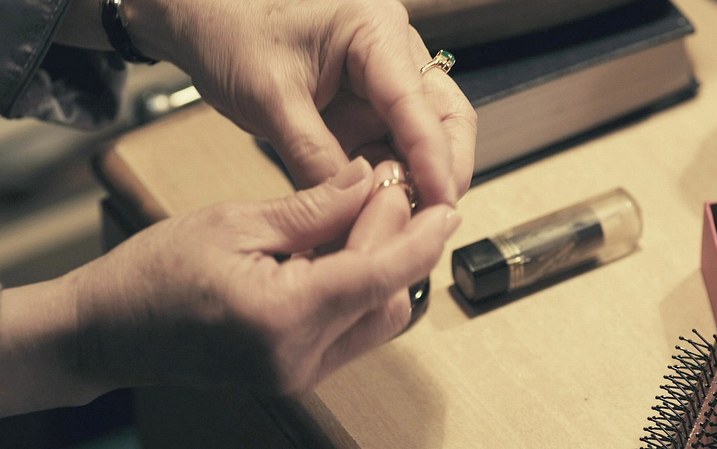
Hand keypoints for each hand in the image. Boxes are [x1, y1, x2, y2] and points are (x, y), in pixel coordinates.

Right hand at [70, 158, 459, 394]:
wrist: (108, 332)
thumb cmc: (153, 275)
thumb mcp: (235, 222)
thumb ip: (313, 208)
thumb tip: (368, 182)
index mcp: (281, 316)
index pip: (378, 275)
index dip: (420, 238)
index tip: (447, 206)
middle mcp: (298, 356)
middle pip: (385, 295)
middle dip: (398, 237)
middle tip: (387, 184)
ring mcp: (298, 372)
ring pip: (376, 316)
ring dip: (383, 263)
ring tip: (365, 210)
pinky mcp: (295, 371)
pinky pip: (352, 329)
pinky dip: (360, 286)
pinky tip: (345, 246)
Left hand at [127, 0, 475, 207]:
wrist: (208, 27)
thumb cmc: (234, 37)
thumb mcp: (270, 99)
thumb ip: (313, 155)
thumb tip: (350, 208)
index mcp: (375, 31)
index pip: (419, 104)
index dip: (434, 159)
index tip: (440, 204)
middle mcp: (393, 52)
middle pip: (446, 117)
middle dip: (445, 170)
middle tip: (432, 219)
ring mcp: (385, 81)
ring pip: (426, 137)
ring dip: (419, 179)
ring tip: (404, 221)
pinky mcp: (370, 108)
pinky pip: (394, 148)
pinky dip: (392, 181)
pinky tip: (381, 210)